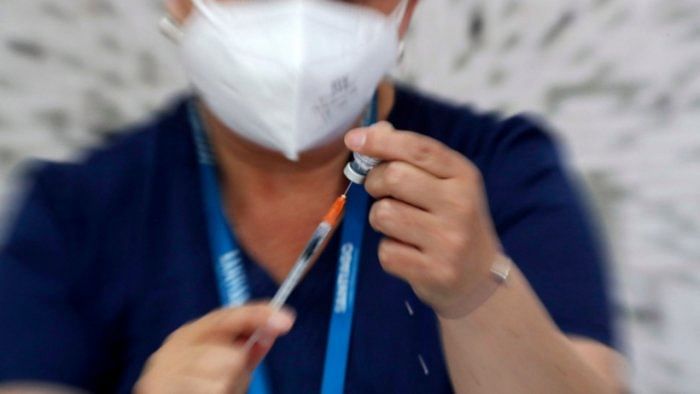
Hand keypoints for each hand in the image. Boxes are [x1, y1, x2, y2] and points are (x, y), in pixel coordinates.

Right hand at [134, 304, 294, 393]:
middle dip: (237, 373)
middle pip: (231, 356)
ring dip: (223, 390)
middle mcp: (175, 346)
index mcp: (191, 333)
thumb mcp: (223, 367)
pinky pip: (210, 393)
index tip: (286, 321)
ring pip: (221, 381)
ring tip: (207, 390)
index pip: (228, 316)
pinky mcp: (158, 387)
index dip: (259, 315)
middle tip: (225, 381)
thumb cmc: (195, 388)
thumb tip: (272, 330)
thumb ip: (245, 350)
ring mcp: (164, 369)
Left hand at [345, 122, 502, 318]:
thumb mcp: (444, 184)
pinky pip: (386, 251)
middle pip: (393, 177)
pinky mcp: (434, 271)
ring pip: (383, 214)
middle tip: (383, 193)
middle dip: (375, 182)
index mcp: (463, 176)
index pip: (418, 148)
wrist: (478, 278)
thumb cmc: (452, 222)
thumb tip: (375, 130)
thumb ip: (412, 157)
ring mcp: (449, 241)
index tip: (354, 139)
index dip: (380, 141)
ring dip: (381, 219)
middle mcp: (460, 205)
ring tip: (401, 227)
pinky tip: (409, 253)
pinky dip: (389, 251)